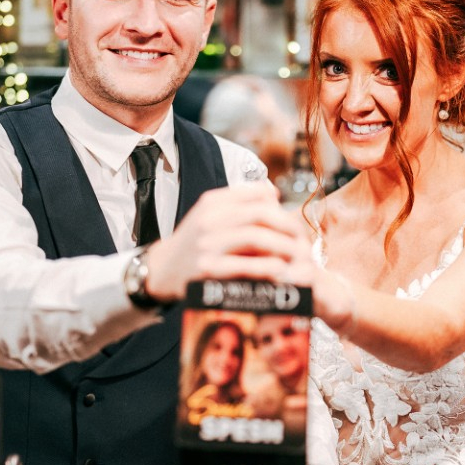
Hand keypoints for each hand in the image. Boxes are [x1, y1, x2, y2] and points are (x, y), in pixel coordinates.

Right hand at [145, 183, 312, 302]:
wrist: (162, 270)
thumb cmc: (194, 242)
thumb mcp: (210, 214)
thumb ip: (239, 202)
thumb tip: (272, 192)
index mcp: (212, 202)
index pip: (257, 195)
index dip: (281, 209)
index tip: (294, 224)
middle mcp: (209, 219)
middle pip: (260, 214)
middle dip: (287, 228)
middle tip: (302, 242)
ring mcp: (207, 244)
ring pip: (255, 238)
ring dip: (282, 247)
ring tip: (296, 257)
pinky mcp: (207, 269)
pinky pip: (245, 265)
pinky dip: (267, 268)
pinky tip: (280, 271)